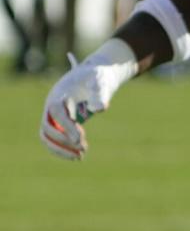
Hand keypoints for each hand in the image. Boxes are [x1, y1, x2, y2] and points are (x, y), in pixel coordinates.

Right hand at [40, 42, 137, 160]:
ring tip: (80, 156)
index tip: (80, 139)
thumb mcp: (101, 81)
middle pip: (48, 127)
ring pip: (47, 136)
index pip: (57, 113)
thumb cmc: (98, 77)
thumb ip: (100, 94)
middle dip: (64, 140)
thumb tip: (100, 109)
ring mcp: (53, 114)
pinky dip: (63, 147)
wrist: (95, 73)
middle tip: (84, 149)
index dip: (66, 127)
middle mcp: (52, 105)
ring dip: (61, 148)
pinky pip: (54, 138)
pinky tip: (78, 154)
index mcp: (61, 93)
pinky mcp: (58, 121)